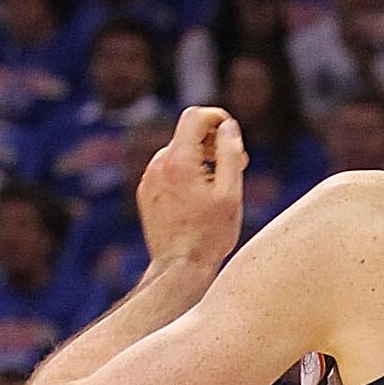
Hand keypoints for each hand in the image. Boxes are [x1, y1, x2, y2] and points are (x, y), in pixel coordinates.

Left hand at [137, 107, 246, 279]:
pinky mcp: (146, 193)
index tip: (232, 134)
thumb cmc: (210, 235)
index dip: (217, 118)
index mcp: (179, 161)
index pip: (194, 117)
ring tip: (219, 187)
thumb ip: (230, 154)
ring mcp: (149, 179)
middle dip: (213, 142)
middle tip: (237, 165)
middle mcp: (158, 164)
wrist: (179, 268)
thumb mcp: (230, 194)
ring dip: (201, 160)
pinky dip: (186, 175)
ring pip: (179, 153)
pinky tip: (199, 200)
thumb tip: (228, 127)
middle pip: (187, 134)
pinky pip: (168, 171)